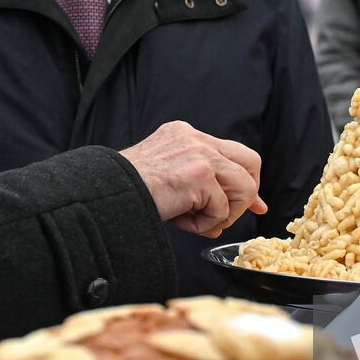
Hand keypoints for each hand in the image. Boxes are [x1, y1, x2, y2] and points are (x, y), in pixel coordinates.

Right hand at [120, 121, 267, 238]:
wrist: (106, 194)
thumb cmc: (128, 192)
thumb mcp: (169, 180)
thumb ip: (201, 187)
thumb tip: (230, 213)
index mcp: (186, 135)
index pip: (233, 153)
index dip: (246, 180)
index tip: (253, 203)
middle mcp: (195, 138)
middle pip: (250, 161)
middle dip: (249, 194)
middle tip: (239, 214)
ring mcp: (199, 154)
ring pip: (243, 187)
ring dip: (225, 214)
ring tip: (199, 223)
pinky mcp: (199, 174)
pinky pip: (221, 209)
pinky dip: (205, 224)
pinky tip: (182, 222)